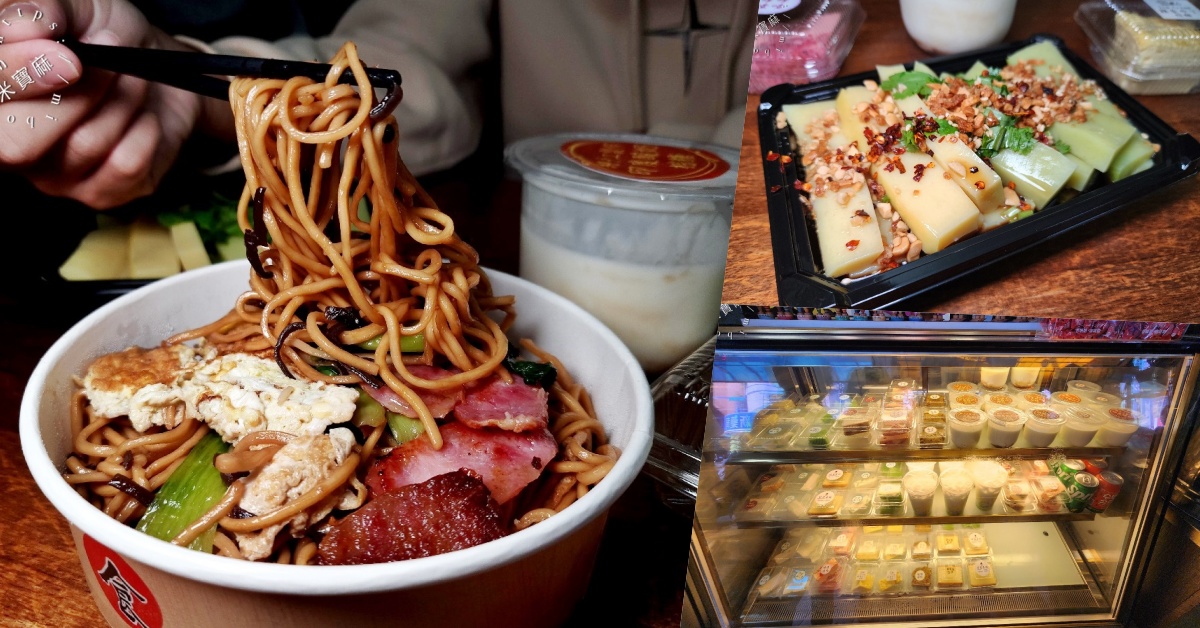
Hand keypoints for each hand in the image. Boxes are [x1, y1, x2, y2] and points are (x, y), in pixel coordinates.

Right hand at [0, 0, 232, 208]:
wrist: (156, 66)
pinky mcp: (100, 192)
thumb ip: (42, 10)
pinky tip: (144, 115)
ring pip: (82, 147)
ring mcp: (53, 174)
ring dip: (119, 102)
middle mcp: (11, 140)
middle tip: (105, 64)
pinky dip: (144, 131)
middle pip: (17, 145)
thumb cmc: (102, 34)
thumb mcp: (73, 7)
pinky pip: (124, 166)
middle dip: (73, 99)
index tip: (68, 56)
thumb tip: (26, 27)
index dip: (19, 78)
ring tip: (130, 77)